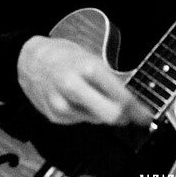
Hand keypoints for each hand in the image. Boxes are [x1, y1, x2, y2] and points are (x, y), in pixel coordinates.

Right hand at [17, 35, 151, 125]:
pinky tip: (80, 100)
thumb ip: (109, 79)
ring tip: (95, 96)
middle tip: (130, 115)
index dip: (137, 108)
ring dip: (102, 113)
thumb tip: (131, 101)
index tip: (146, 115)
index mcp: (87, 67)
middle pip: (109, 115)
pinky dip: (86, 113)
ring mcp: (63, 104)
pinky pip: (81, 120)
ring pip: (96, 120)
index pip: (120, 94)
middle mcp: (74, 87)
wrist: (29, 61)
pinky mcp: (55, 116)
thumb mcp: (90, 58)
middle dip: (123, 117)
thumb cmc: (63, 56)